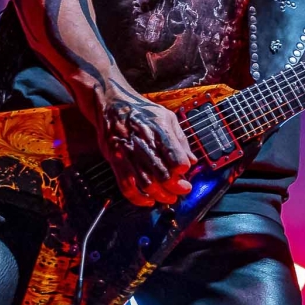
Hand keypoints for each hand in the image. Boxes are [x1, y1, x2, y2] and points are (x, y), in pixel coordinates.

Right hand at [98, 86, 196, 206]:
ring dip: (160, 195)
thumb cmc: (142, 111)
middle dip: (176, 187)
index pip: (176, 158)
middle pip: (163, 175)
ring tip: (169, 198)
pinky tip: (148, 201)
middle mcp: (143, 143)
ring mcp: (128, 153)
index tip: (186, 172)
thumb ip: (181, 140)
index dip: (183, 169)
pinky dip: (138, 198)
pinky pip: (126, 186)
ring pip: (146, 184)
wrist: (112, 103)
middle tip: (183, 190)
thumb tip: (192, 161)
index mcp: (159, 130)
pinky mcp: (116, 161)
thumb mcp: (167, 117)